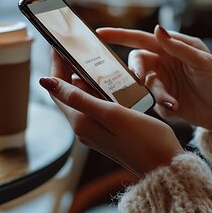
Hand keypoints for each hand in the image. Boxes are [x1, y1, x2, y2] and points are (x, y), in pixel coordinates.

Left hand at [40, 52, 183, 175]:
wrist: (165, 167)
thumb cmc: (145, 140)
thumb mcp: (111, 114)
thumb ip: (79, 98)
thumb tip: (46, 83)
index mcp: (81, 123)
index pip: (58, 90)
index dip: (56, 66)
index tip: (59, 45)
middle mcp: (84, 129)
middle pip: (68, 94)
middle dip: (68, 70)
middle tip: (75, 48)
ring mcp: (95, 132)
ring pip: (82, 100)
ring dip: (84, 80)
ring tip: (91, 58)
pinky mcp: (108, 133)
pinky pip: (95, 107)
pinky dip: (97, 91)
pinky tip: (108, 82)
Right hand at [98, 25, 211, 129]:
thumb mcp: (203, 63)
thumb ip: (178, 47)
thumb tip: (157, 29)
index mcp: (172, 48)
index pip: (141, 38)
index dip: (119, 35)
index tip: (99, 34)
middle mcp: (163, 64)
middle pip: (137, 64)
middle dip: (135, 72)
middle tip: (139, 81)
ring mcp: (163, 83)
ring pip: (145, 87)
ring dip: (156, 95)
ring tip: (174, 103)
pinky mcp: (163, 102)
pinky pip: (152, 104)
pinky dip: (164, 107)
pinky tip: (180, 109)